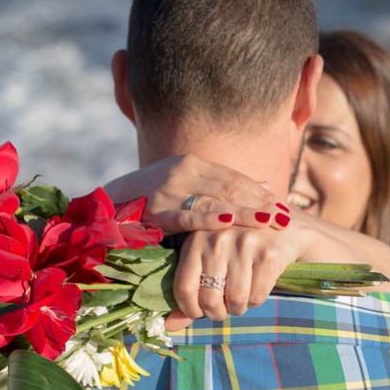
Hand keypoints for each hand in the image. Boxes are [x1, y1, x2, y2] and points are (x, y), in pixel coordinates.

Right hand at [103, 154, 291, 234]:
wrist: (104, 207)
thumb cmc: (148, 200)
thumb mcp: (185, 186)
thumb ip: (220, 186)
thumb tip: (265, 185)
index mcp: (190, 164)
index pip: (233, 177)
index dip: (260, 191)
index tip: (283, 204)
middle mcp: (182, 171)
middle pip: (230, 186)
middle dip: (259, 202)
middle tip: (285, 216)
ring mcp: (168, 190)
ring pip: (214, 200)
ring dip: (244, 211)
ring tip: (269, 221)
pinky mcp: (155, 210)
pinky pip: (188, 215)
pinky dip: (210, 219)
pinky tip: (230, 225)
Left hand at [170, 225, 302, 325]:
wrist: (284, 228)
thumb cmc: (238, 250)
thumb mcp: (210, 261)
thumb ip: (189, 292)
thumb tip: (169, 326)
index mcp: (196, 239)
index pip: (184, 287)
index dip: (190, 309)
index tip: (199, 312)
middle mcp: (218, 239)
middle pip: (210, 298)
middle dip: (216, 313)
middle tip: (222, 310)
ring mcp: (245, 244)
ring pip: (235, 300)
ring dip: (237, 308)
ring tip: (240, 298)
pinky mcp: (269, 254)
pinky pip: (257, 296)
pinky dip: (256, 301)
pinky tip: (256, 287)